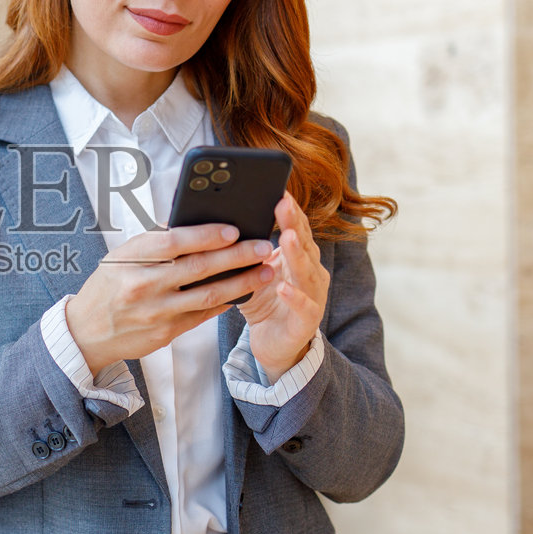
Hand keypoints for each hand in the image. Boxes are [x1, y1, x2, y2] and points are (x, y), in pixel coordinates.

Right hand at [65, 223, 274, 373]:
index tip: (233, 229)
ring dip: (242, 282)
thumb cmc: (107, 287)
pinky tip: (244, 291)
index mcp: (131, 259)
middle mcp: (143, 285)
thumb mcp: (121, 257)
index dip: (206, 235)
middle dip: (237, 256)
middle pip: (198, 267)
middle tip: (263, 246)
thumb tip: (195, 223)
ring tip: (266, 271)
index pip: (174, 242)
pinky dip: (226, 302)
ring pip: (208, 295)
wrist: (86, 331)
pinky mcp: (165, 333)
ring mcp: (156, 311)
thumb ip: (155, 242)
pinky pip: (203, 315)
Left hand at [237, 192, 329, 376]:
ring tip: (285, 238)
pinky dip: (295, 296)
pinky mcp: (308, 320)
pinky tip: (283, 287)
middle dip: (293, 223)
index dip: (289, 210)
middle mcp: (311, 272)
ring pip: (307, 271)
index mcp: (298, 257)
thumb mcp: (251, 273)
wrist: (274, 344)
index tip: (278, 190)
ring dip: (296, 254)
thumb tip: (219, 224)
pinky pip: (304, 306)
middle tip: (283, 203)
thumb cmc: (264, 303)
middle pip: (303, 243)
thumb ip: (244, 252)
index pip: (296, 228)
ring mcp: (313, 295)